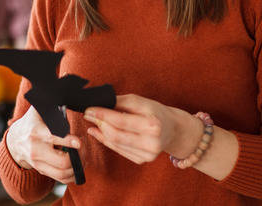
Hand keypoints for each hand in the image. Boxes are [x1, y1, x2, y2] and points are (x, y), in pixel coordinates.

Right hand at [5, 105, 81, 183]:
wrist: (15, 140)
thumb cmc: (33, 121)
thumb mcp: (39, 109)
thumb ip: (51, 101)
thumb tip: (64, 88)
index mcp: (36, 131)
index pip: (53, 137)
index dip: (68, 141)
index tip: (79, 141)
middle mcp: (36, 150)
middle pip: (62, 161)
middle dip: (79, 155)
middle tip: (83, 146)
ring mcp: (38, 163)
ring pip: (63, 173)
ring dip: (78, 166)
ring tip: (82, 156)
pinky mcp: (42, 171)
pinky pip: (61, 179)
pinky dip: (72, 175)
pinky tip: (78, 165)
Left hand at [84, 94, 200, 164]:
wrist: (173, 129)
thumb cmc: (155, 112)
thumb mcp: (141, 101)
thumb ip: (120, 102)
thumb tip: (98, 103)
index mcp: (153, 126)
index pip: (120, 121)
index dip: (102, 115)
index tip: (89, 109)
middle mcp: (151, 143)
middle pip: (116, 136)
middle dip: (99, 124)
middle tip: (89, 115)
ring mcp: (147, 155)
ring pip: (116, 144)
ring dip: (101, 133)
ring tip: (93, 123)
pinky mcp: (142, 160)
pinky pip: (119, 151)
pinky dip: (107, 141)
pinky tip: (100, 133)